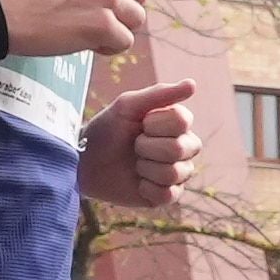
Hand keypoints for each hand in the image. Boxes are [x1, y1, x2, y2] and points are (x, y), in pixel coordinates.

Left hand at [81, 74, 201, 210]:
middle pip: (180, 148)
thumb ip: (161, 93)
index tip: (139, 123)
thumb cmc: (107, 129)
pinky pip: (168, 195)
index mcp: (178, 123)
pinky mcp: (167, 196)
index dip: (155, 124)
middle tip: (134, 145)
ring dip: (145, 167)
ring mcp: (178, 173)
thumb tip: (193, 84)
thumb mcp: (128, 106)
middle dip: (147, 147)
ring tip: (134, 163)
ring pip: (174, 172)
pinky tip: (137, 182)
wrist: (85, 161)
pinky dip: (147, 188)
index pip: (183, 121)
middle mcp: (184, 147)